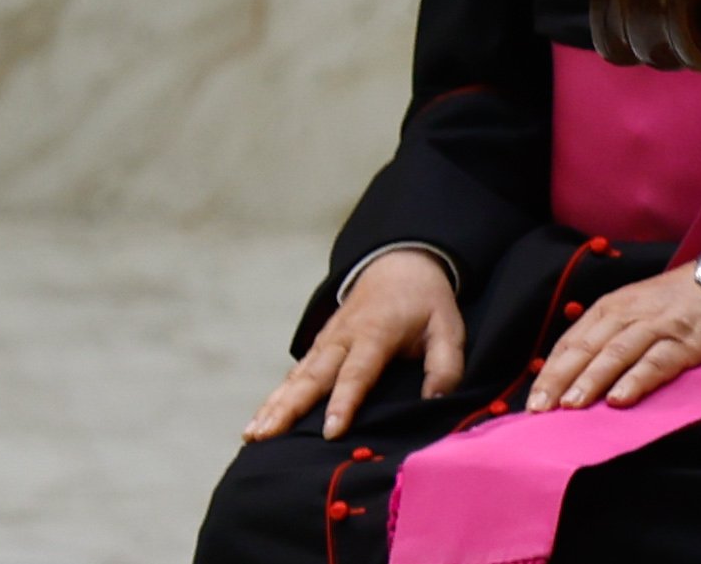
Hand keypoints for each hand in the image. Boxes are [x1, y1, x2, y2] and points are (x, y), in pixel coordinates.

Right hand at [244, 248, 463, 441]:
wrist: (399, 264)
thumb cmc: (426, 302)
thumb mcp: (448, 326)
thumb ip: (446, 363)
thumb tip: (437, 398)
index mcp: (376, 333)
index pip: (358, 372)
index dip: (345, 401)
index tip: (331, 431)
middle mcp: (343, 338)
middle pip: (313, 377)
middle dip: (289, 408)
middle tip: (266, 437)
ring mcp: (326, 341)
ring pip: (296, 377)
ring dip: (273, 406)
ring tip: (252, 435)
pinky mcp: (318, 346)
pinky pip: (294, 375)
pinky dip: (274, 398)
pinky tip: (258, 422)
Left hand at [526, 266, 700, 411]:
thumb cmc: (676, 301)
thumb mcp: (635, 308)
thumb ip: (606, 335)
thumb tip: (569, 376)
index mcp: (613, 306)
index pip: (573, 340)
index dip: (551, 370)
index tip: (532, 401)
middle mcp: (630, 313)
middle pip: (588, 346)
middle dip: (561, 378)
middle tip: (540, 410)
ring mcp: (659, 326)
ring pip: (617, 353)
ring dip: (592, 380)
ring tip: (571, 406)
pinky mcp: (688, 341)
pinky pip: (658, 362)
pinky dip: (637, 380)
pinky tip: (620, 400)